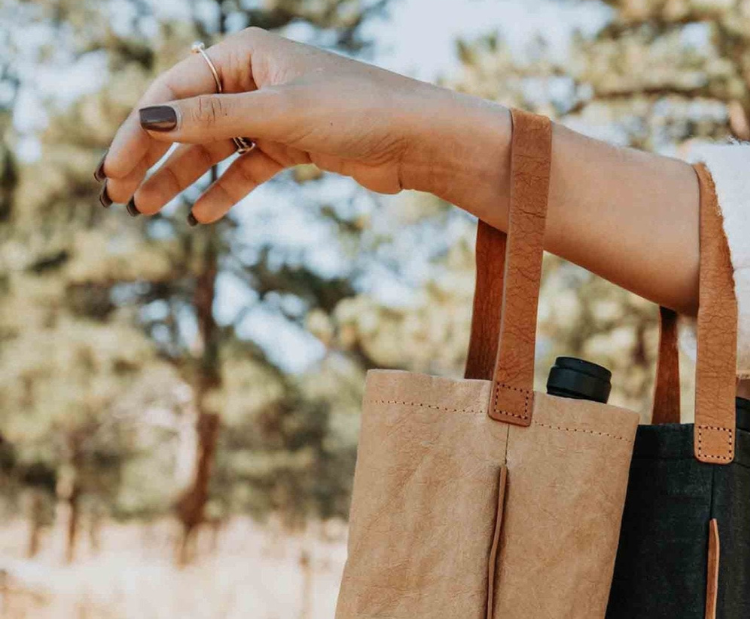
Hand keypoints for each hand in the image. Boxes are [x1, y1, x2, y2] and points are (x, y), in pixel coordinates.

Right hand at [97, 28, 448, 222]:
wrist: (419, 138)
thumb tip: (151, 119)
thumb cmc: (355, 110)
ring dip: (180, 178)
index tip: (112, 171)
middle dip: (151, 158)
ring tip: (146, 210)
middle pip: (187, 122)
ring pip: (214, 149)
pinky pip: (247, 169)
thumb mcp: (278, 114)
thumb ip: (214, 121)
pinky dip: (225, 190)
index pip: (173, 94)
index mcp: (242, 54)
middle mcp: (253, 79)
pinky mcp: (295, 145)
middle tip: (116, 196)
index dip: (138, 133)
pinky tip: (200, 215)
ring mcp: (273, 114)